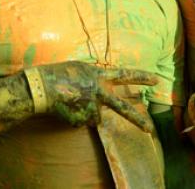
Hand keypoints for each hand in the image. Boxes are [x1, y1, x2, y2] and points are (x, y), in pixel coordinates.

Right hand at [36, 61, 157, 131]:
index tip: (156, 80)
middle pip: (122, 109)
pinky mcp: (83, 119)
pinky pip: (82, 120)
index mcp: (98, 75)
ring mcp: (92, 106)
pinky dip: (75, 116)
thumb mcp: (77, 68)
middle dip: (136, 120)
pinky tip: (65, 107)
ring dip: (84, 110)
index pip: (124, 75)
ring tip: (68, 101)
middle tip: (149, 130)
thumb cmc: (56, 73)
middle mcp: (99, 91)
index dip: (140, 77)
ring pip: (94, 114)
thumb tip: (100, 86)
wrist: (40, 86)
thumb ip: (92, 76)